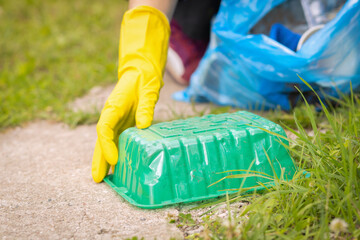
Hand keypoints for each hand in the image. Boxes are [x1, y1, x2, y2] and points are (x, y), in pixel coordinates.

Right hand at [92, 6, 169, 181]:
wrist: (141, 73)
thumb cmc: (143, 80)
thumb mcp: (148, 91)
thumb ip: (145, 107)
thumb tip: (144, 125)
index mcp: (113, 107)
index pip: (104, 129)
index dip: (107, 146)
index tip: (115, 160)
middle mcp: (110, 116)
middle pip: (101, 140)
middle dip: (99, 159)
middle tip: (97, 178)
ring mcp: (115, 121)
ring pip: (106, 143)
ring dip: (104, 159)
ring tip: (104, 178)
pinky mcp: (122, 124)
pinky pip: (116, 140)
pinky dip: (115, 152)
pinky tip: (118, 166)